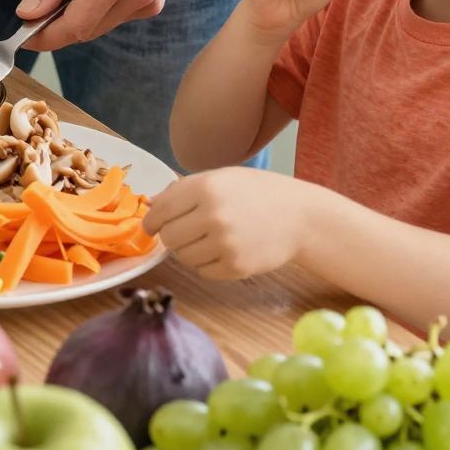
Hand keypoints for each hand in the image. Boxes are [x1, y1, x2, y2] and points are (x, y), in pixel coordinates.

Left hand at [16, 0, 196, 48]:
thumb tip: (28, 13)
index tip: (24, 35)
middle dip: (59, 23)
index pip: (74, 28)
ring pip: (102, 24)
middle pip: (87, 30)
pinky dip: (100, 5)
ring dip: (81, 12)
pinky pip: (118, 14)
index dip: (45, 36)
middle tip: (40, 2)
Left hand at [144, 167, 311, 279]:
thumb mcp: (221, 178)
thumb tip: (149, 205)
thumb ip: (184, 190)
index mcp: (206, 188)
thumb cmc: (258, 193)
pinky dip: (207, 264)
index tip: (152, 226)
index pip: (160, 211)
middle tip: (186, 232)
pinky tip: (223, 250)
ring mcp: (225, 244)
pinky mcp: (235, 267)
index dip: (151, 221)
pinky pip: (202, 271)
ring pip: (183, 257)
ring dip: (190, 250)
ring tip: (210, 239)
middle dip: (172, 236)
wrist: (300, 217)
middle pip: (168, 237)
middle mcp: (213, 216)